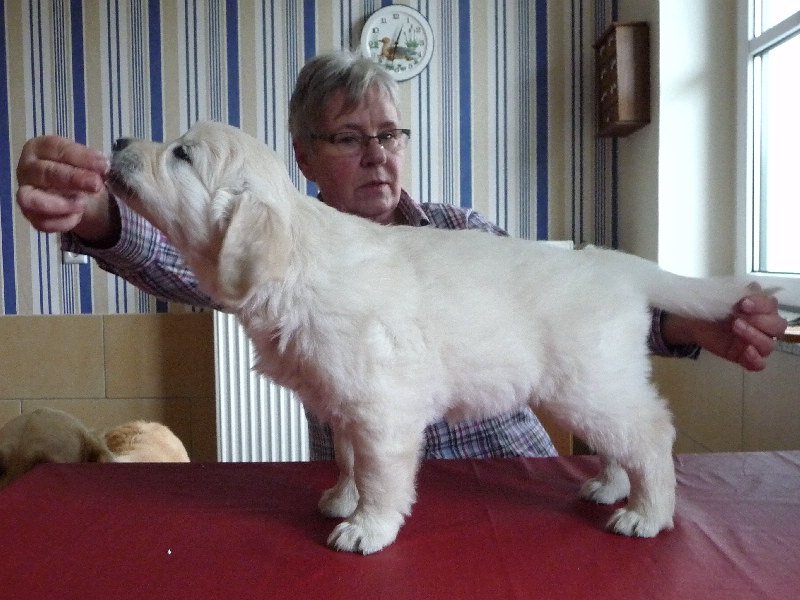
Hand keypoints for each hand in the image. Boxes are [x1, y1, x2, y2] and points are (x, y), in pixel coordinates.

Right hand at [16, 135, 115, 243]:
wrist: (72, 193)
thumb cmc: (76, 170)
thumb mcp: (87, 163)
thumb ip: (94, 164)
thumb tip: (105, 167)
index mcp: (40, 148)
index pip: (56, 148)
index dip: (81, 157)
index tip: (104, 165)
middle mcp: (27, 169)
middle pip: (46, 172)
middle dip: (73, 178)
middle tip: (96, 184)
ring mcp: (25, 193)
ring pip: (31, 200)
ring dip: (59, 204)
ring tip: (83, 205)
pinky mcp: (30, 216)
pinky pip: (42, 222)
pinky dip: (62, 222)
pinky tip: (78, 217)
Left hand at [663, 293, 787, 370]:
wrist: (694, 320)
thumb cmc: (713, 306)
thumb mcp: (724, 295)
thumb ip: (740, 293)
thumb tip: (754, 288)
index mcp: (762, 308)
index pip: (773, 307)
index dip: (761, 305)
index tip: (743, 303)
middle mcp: (763, 326)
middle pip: (777, 327)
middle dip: (761, 321)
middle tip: (739, 318)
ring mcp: (754, 343)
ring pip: (769, 345)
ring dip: (755, 336)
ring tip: (735, 327)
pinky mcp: (743, 357)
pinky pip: (758, 364)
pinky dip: (755, 359)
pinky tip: (746, 351)